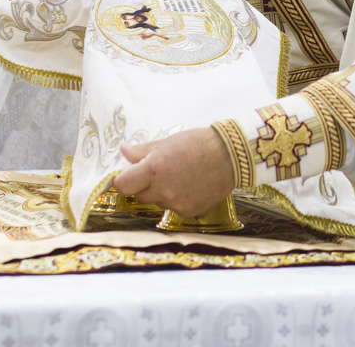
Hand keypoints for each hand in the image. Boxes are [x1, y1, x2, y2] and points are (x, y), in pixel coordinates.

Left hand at [113, 128, 234, 216]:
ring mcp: (177, 204)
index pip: (122, 184)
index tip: (129, 174)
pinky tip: (192, 185)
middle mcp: (163, 191)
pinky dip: (180, 199)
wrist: (232, 155)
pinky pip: (175, 208)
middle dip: (145, 184)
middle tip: (162, 170)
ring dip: (163, 192)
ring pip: (158, 202)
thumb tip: (123, 150)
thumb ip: (142, 151)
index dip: (123, 179)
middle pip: (140, 195)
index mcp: (153, 170)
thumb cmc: (198, 143)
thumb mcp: (168, 143)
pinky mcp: (190, 212)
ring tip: (181, 176)